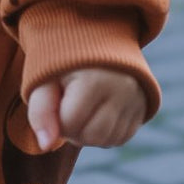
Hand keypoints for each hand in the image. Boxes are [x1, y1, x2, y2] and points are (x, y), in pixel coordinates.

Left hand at [27, 68, 146, 151]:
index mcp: (95, 80)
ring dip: (88, 134)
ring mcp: (136, 100)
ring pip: (107, 141)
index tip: (56, 100)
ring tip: (81, 109)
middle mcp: (122, 91)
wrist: (95, 39)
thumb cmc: (64, 62)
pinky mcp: (143, 108)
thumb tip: (46, 145)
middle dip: (73, 130)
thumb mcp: (45, 78)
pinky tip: (95, 113)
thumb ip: (40, 110)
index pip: (70, 123)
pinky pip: (121, 138)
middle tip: (66, 108)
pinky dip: (104, 134)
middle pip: (92, 136)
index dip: (56, 118)